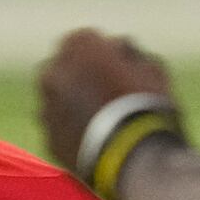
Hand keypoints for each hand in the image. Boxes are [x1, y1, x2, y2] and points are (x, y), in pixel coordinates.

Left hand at [38, 30, 179, 174]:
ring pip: (58, 101)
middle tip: (106, 95)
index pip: (86, 40)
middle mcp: (53, 70)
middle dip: (80, 77)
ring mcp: (47, 106)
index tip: (119, 69)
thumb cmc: (149, 108)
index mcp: (78, 45)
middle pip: (64, 68)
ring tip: (101, 124)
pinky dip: (71, 133)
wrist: (136, 159)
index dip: (105, 55)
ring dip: (73, 106)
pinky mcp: (49, 139)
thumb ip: (131, 54)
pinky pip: (59, 130)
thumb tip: (122, 51)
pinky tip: (95, 143)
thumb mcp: (153, 69)